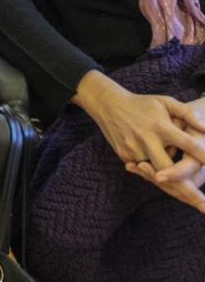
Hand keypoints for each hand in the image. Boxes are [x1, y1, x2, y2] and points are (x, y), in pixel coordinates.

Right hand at [78, 73, 204, 210]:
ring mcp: (134, 149)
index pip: (188, 144)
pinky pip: (145, 171)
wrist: (108, 104)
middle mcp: (147, 139)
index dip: (203, 156)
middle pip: (171, 170)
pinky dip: (157, 176)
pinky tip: (172, 186)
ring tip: (195, 203)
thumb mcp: (165, 102)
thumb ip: (187, 113)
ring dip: (175, 189)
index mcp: (160, 126)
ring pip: (157, 175)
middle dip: (188, 191)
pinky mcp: (125, 155)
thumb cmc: (143, 104)